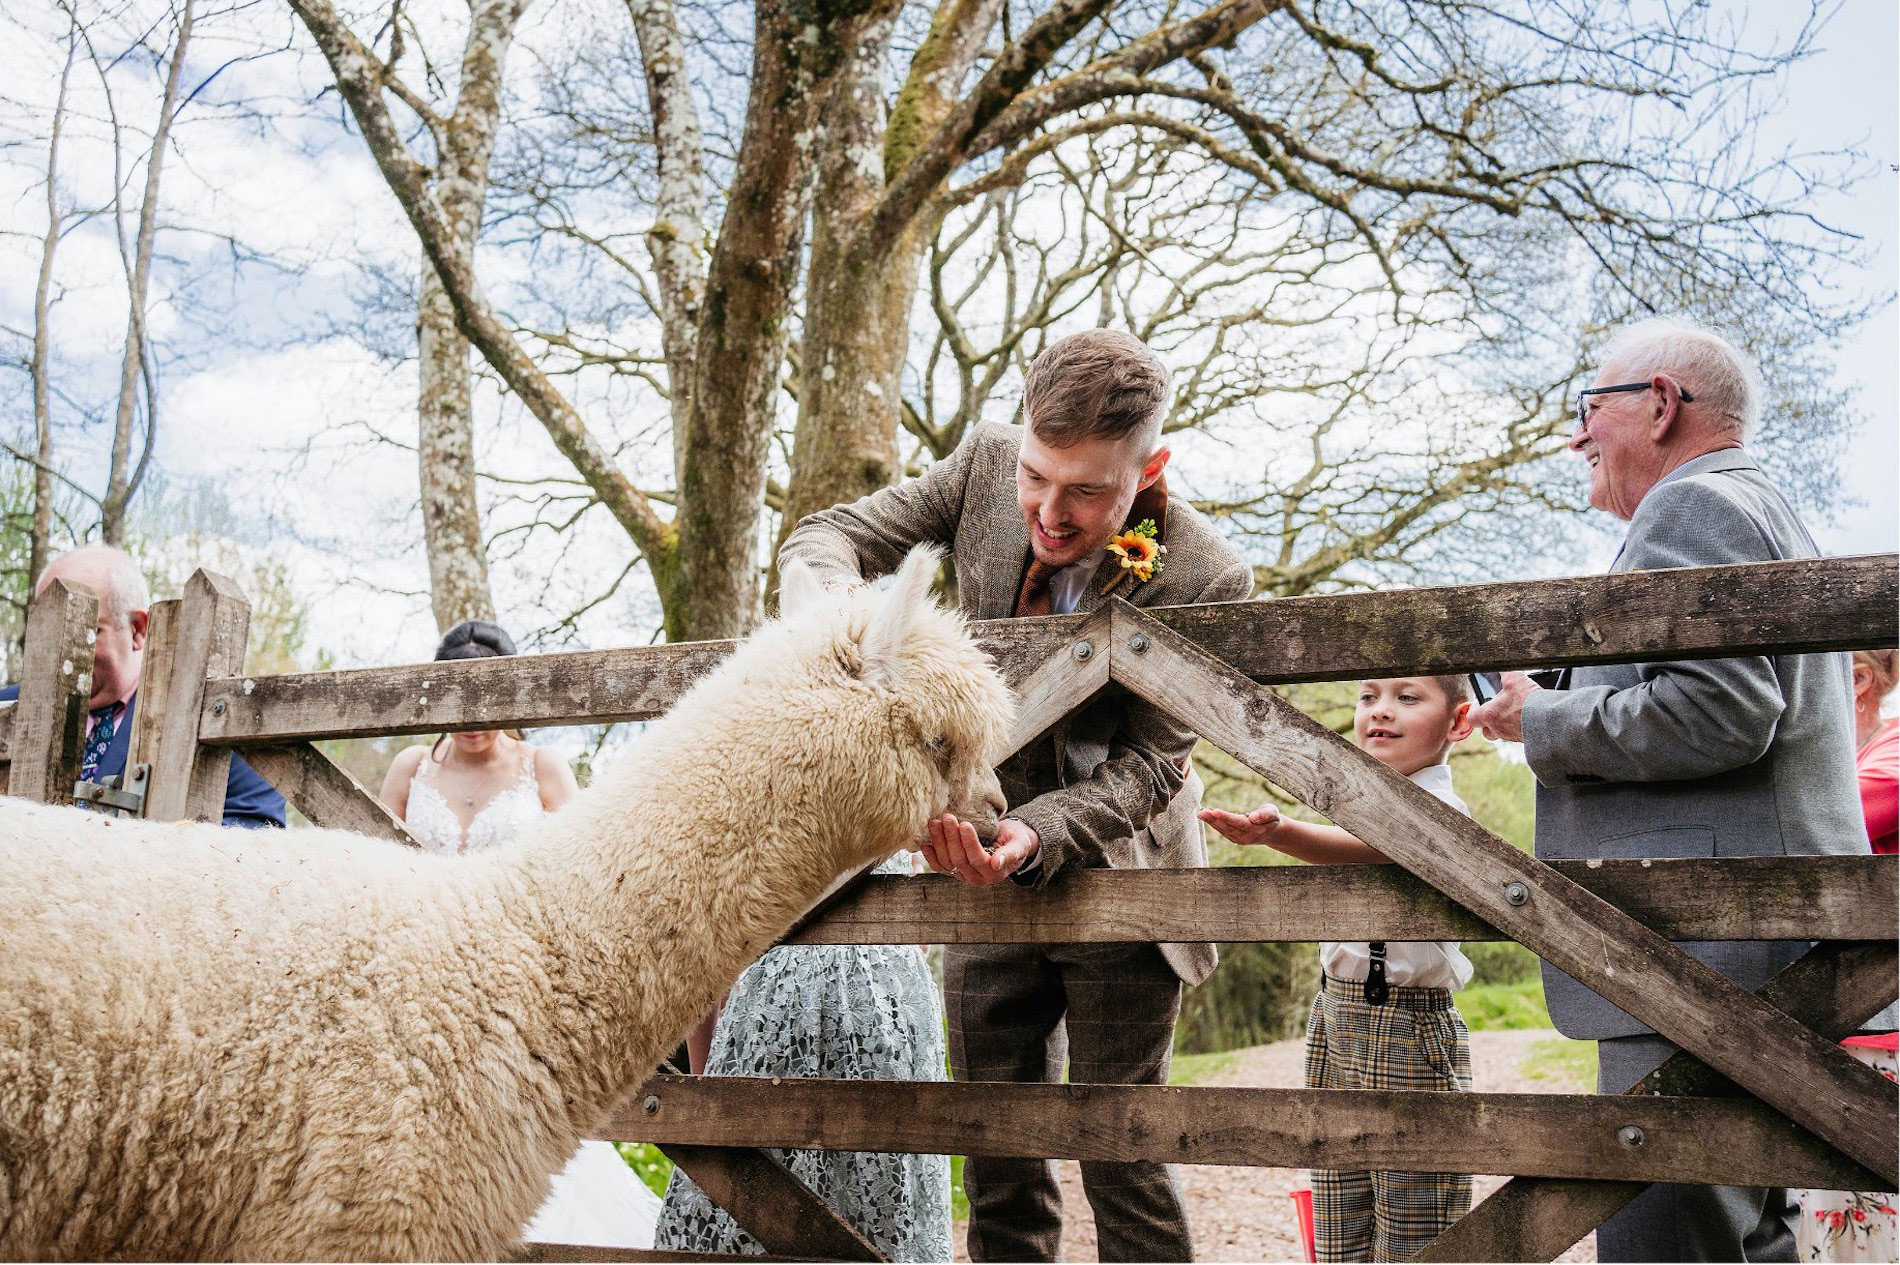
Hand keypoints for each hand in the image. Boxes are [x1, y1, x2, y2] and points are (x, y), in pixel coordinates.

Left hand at [920, 813, 1037, 885]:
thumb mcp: (1020, 844)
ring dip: (939, 842)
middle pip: (959, 859)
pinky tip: (925, 843)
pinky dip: (931, 856)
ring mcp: (964, 876)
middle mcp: (977, 879)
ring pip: (947, 862)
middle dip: (951, 837)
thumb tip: (997, 864)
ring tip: (935, 823)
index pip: (978, 858)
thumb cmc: (1016, 840)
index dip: (969, 842)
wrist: (1009, 842)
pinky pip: (940, 866)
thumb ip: (1010, 854)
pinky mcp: (954, 871)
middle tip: (947, 817)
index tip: (965, 824)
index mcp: (995, 874)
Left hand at [1197, 803, 1283, 845]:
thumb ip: (1264, 814)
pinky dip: (1214, 824)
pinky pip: (1223, 831)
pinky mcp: (1235, 839)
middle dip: (1214, 819)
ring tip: (1200, 813)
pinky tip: (1206, 817)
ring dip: (1211, 822)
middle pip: (1228, 827)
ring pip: (1223, 830)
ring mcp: (1240, 840)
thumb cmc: (1272, 818)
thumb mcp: (1273, 813)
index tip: (1214, 811)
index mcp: (1256, 829)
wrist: (1273, 832)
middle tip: (1201, 812)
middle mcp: (1246, 837)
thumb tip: (1253, 816)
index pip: (1238, 822)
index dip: (1226, 817)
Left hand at [1469, 670, 1538, 742]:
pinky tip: (1526, 718)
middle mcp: (1497, 729)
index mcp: (1489, 715)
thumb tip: (1498, 666)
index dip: (1474, 709)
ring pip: (1500, 734)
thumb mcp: (1514, 678)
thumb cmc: (1528, 700)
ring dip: (1503, 724)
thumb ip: (1502, 672)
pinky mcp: (1523, 739)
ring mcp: (1511, 736)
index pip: (1471, 717)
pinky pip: (1515, 735)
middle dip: (1488, 721)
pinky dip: (1517, 728)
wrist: (1550, 719)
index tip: (1480, 702)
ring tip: (1512, 713)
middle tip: (1496, 709)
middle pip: (1485, 730)